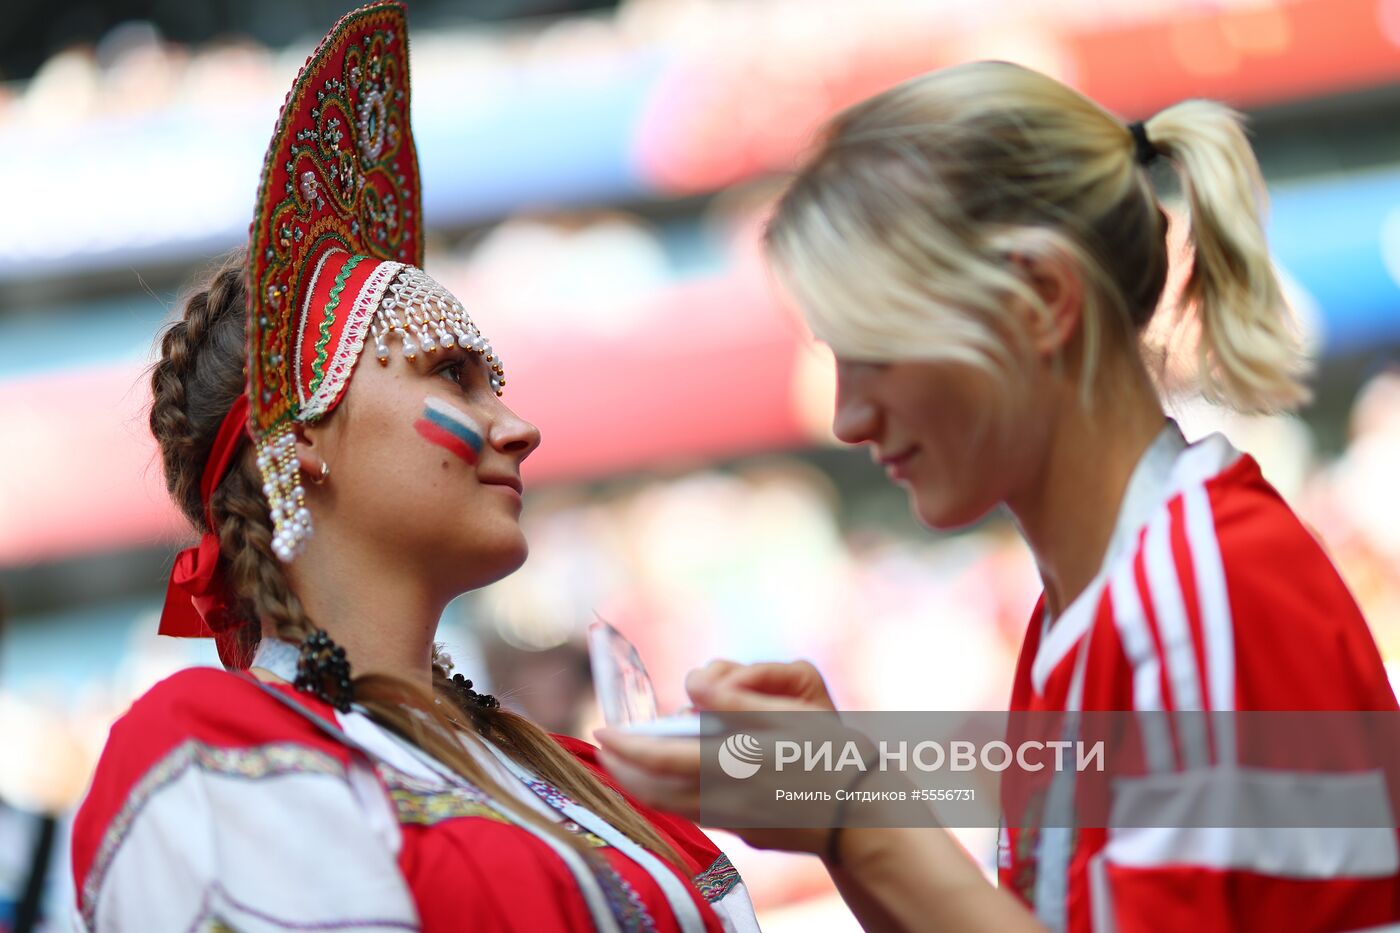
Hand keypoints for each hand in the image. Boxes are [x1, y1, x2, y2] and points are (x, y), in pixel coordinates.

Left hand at [595, 658, 844, 853]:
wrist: (865, 814)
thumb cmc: (831, 754)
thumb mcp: (787, 712)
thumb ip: (734, 697)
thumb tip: (693, 685)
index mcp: (732, 765)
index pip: (659, 758)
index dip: (626, 746)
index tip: (603, 732)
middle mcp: (724, 799)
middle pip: (654, 791)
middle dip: (624, 770)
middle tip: (607, 751)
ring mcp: (735, 820)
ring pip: (671, 805)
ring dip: (644, 784)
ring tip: (630, 765)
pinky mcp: (747, 830)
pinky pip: (694, 812)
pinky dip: (672, 795)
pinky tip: (675, 780)